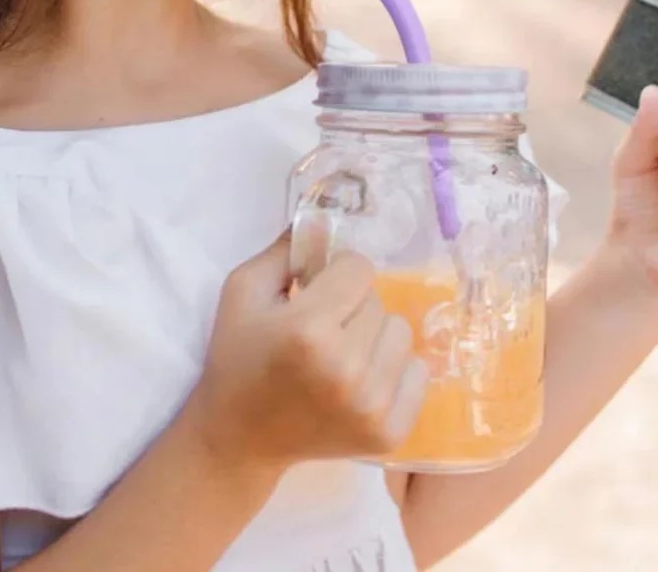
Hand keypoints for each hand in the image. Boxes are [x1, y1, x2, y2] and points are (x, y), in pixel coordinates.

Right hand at [189, 234, 428, 471]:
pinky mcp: (389, 432)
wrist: (239, 438)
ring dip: (374, 337)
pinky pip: (418, 372)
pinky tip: (359, 383)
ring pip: (401, 333)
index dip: (334, 275)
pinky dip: (394, 371)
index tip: (314, 293)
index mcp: (308, 330)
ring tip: (340, 356)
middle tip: (321, 331)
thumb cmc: (238, 356)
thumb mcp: (243, 290)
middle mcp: (346, 368)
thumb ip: (287, 249)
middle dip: (352, 306)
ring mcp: (371, 405)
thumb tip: (328, 219)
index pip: (359, 267)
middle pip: (379, 301)